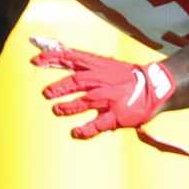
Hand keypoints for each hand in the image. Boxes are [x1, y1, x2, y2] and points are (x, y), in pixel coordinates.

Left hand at [29, 35, 188, 152]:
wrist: (154, 86)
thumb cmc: (124, 76)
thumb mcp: (104, 64)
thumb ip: (82, 63)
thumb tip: (57, 55)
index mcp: (97, 66)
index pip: (71, 58)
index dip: (52, 58)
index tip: (35, 60)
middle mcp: (102, 80)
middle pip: (77, 81)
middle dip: (60, 87)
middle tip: (46, 93)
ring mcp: (109, 98)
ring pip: (86, 102)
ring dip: (69, 107)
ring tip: (56, 110)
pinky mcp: (117, 115)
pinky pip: (99, 124)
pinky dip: (86, 129)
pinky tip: (75, 133)